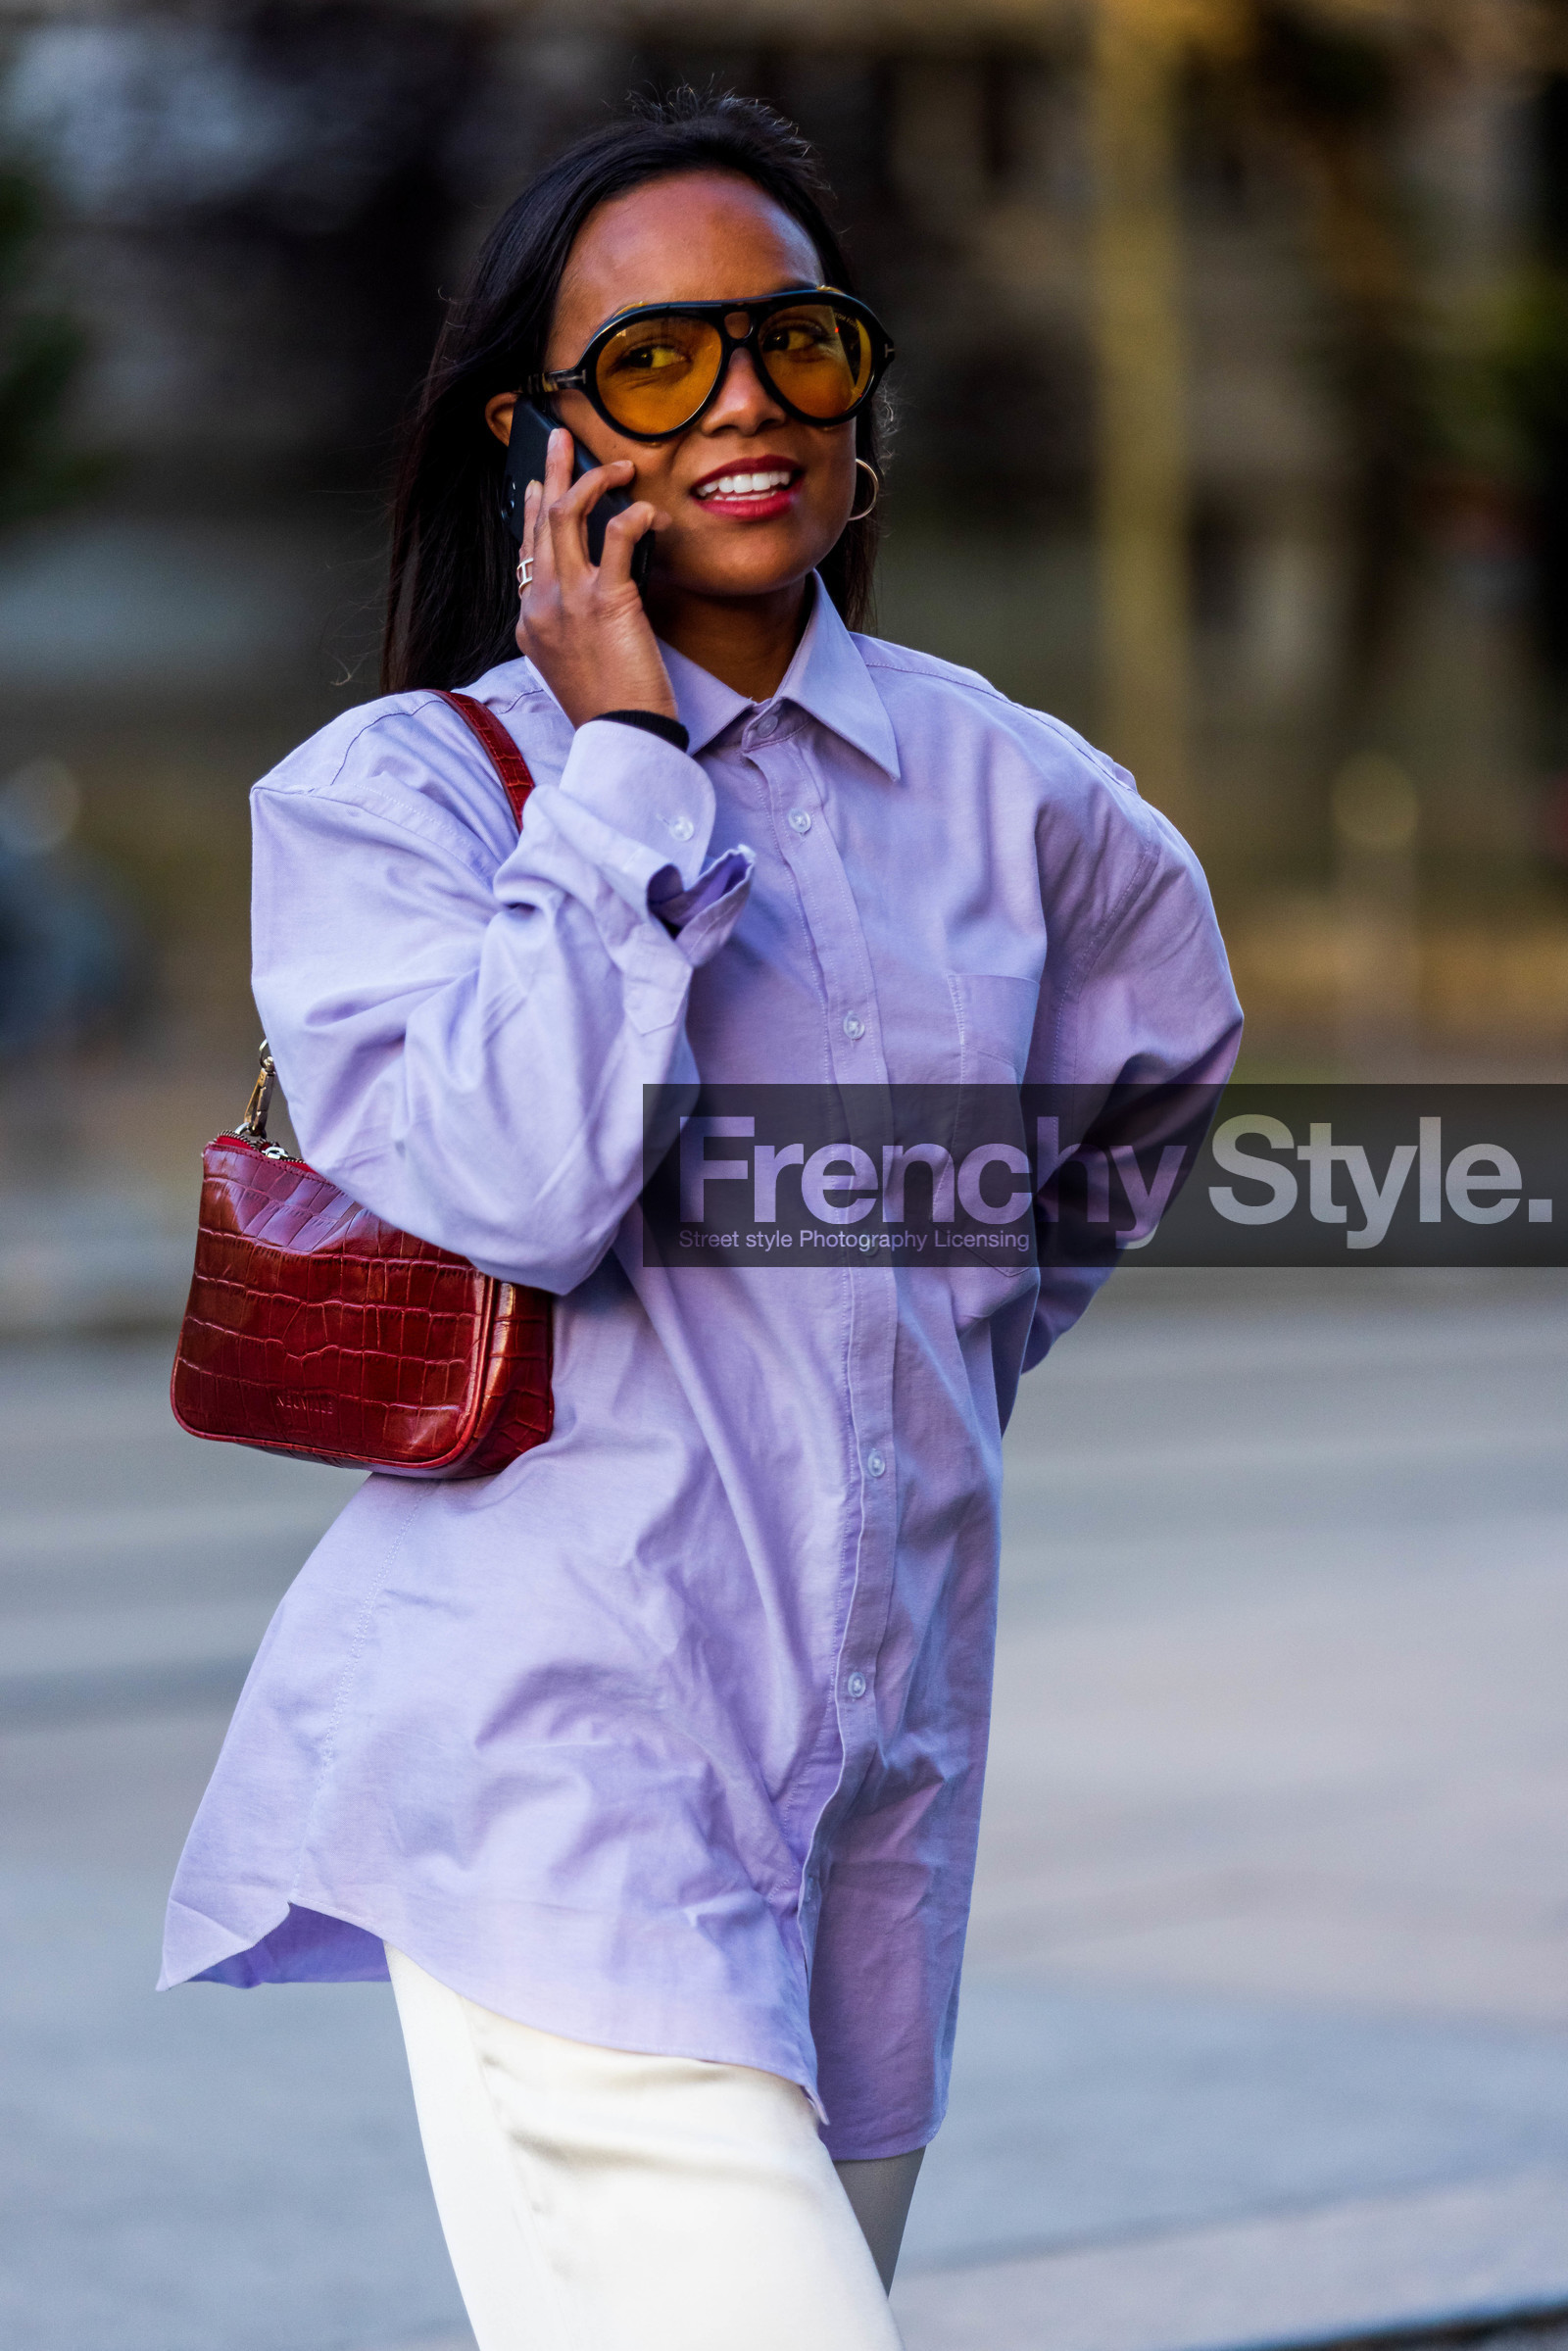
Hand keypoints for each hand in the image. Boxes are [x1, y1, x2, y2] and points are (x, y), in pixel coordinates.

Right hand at [514, 429, 677, 727]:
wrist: (620, 737)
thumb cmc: (607, 708)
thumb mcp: (572, 665)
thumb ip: (571, 627)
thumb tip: (596, 597)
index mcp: (530, 622)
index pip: (526, 555)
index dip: (532, 513)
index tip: (540, 486)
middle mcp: (541, 605)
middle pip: (541, 523)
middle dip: (552, 472)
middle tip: (561, 439)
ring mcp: (569, 600)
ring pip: (568, 517)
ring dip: (591, 479)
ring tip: (617, 462)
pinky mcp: (607, 601)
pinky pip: (618, 538)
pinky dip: (635, 516)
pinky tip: (651, 513)